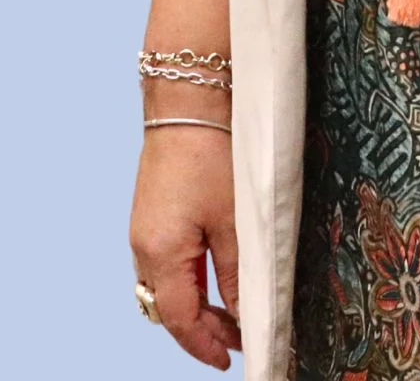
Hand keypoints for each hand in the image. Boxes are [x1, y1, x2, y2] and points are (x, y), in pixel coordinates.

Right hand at [129, 123, 241, 369]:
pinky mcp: (151, 212)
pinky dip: (187, 277)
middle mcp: (142, 247)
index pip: (179, 319)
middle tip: (238, 337)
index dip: (205, 344)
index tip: (231, 359)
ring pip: (164, 286)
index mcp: (160, 254)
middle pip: (168, 307)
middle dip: (201, 328)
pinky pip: (164, 261)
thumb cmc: (213, 154)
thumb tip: (242, 313)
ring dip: (194, 303)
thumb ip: (235, 272)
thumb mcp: (233, 218)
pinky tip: (213, 274)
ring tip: (230, 311)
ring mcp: (143, 229)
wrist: (189, 100)